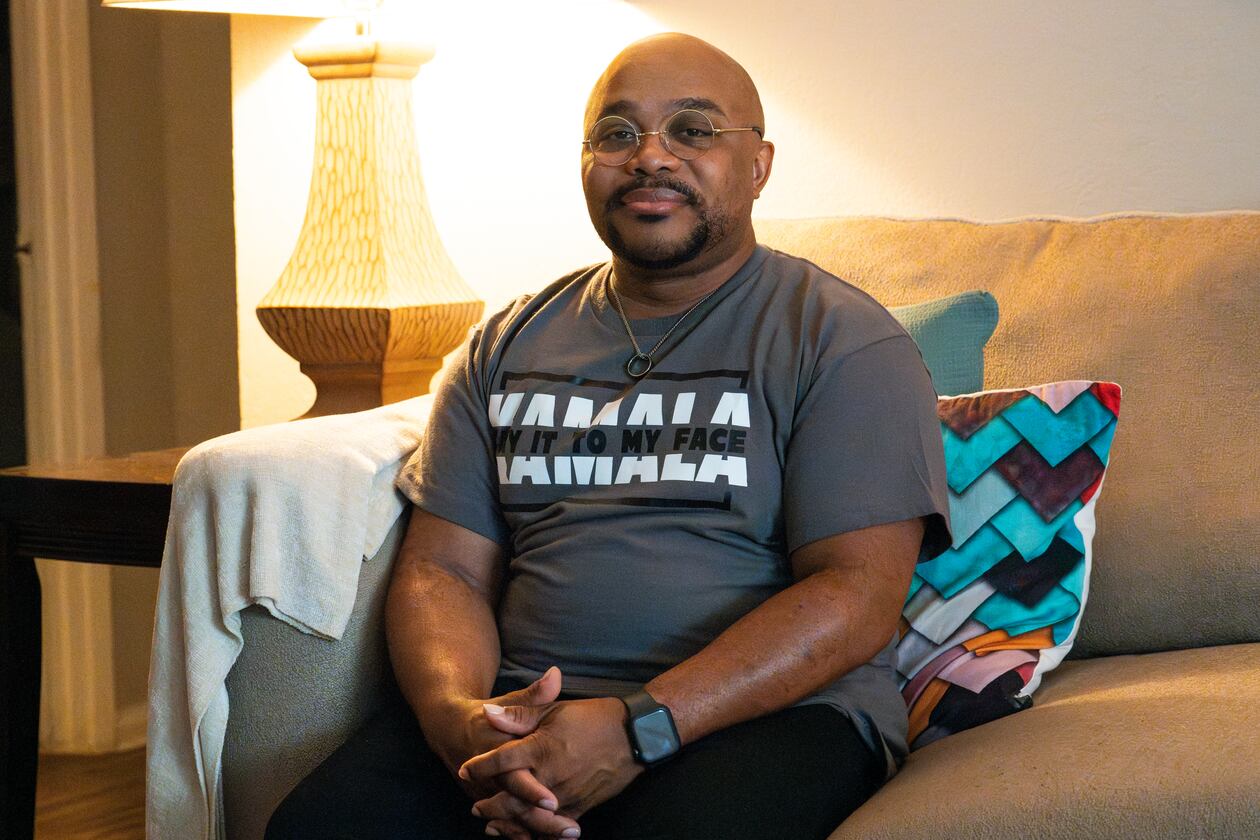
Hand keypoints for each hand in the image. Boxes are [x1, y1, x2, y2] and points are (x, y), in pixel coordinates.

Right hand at [422, 668, 580, 837]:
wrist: (449, 730)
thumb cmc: (487, 714)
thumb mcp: (508, 700)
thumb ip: (534, 694)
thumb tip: (555, 675)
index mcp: (493, 751)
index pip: (513, 774)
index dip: (531, 790)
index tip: (553, 801)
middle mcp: (487, 778)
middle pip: (514, 806)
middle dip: (542, 820)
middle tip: (571, 829)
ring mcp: (485, 794)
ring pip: (510, 820)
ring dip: (537, 831)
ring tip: (568, 835)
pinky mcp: (486, 803)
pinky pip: (506, 824)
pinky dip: (524, 833)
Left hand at [460, 695, 644, 835]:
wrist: (634, 735)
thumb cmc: (592, 717)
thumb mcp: (554, 710)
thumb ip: (520, 714)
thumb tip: (488, 714)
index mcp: (541, 748)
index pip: (501, 761)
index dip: (479, 767)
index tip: (464, 771)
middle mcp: (550, 775)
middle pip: (510, 798)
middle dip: (490, 805)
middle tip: (476, 808)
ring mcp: (566, 795)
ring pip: (528, 818)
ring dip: (507, 823)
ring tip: (492, 825)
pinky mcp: (580, 807)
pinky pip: (553, 828)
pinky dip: (535, 834)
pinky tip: (524, 834)